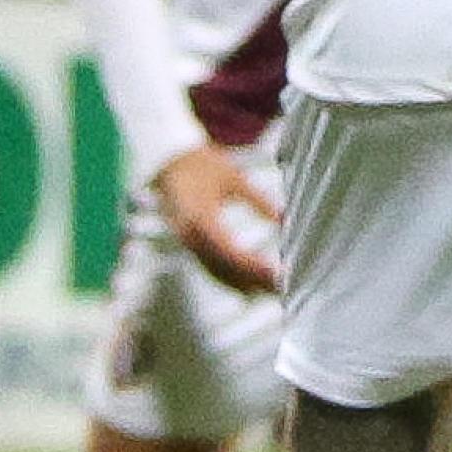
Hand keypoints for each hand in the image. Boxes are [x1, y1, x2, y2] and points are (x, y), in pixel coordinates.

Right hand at [154, 144, 281, 294]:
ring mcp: (187, 241)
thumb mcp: (233, 178)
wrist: (168, 161)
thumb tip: (283, 218)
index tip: (275, 273)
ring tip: (271, 290)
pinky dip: (229, 279)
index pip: (228, 251)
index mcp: (199, 217)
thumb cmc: (198, 165)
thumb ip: (258, 200)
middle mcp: (190, 234)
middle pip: (223, 267)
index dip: (253, 266)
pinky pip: (208, 268)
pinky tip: (248, 287)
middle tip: (281, 287)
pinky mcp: (188, 244)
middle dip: (252, 281)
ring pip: (215, 272)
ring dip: (243, 284)